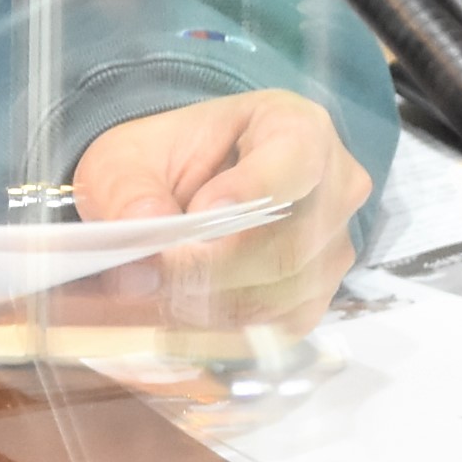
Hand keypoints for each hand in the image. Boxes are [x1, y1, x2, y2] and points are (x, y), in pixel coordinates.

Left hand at [70, 89, 373, 339]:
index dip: (251, 190)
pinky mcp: (315, 298)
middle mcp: (333, 189)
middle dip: (211, 269)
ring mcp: (330, 249)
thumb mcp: (129, 157)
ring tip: (151, 300)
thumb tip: (147, 226)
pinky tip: (178, 323)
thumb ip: (132, 187)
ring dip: (212, 307)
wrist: (181, 191)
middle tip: (148, 278)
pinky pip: (277, 328)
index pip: (294, 161)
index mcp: (297, 128)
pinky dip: (223, 333)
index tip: (200, 211)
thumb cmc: (166, 163)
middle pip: (286, 246)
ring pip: (281, 295)